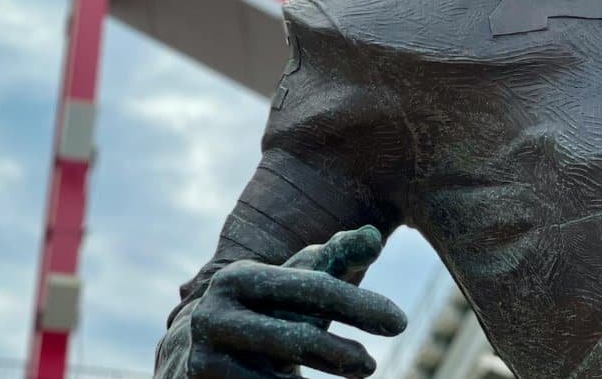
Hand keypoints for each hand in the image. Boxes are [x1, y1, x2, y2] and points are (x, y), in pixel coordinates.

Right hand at [187, 226, 407, 377]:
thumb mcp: (298, 284)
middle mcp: (214, 315)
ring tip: (357, 374)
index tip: (400, 322)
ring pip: (277, 378)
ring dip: (324, 377)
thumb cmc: (269, 312)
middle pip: (294, 338)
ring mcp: (205, 358)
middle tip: (371, 365)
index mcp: (239, 278)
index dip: (357, 304)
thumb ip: (336, 258)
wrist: (202, 356)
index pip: (310, 287)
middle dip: (340, 353)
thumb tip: (373, 237)